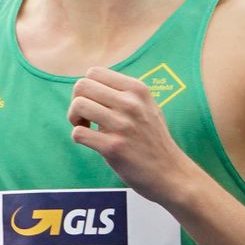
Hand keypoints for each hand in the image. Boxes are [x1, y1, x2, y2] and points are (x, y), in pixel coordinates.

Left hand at [67, 68, 198, 204]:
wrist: (170, 172)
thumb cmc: (152, 139)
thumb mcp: (146, 106)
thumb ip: (122, 93)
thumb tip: (88, 83)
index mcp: (138, 89)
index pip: (94, 72)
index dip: (86, 88)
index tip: (94, 103)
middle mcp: (131, 103)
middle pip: (82, 86)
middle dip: (76, 102)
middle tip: (86, 117)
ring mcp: (123, 125)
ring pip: (78, 105)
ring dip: (74, 119)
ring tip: (87, 128)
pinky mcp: (113, 147)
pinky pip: (78, 133)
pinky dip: (79, 137)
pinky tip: (92, 142)